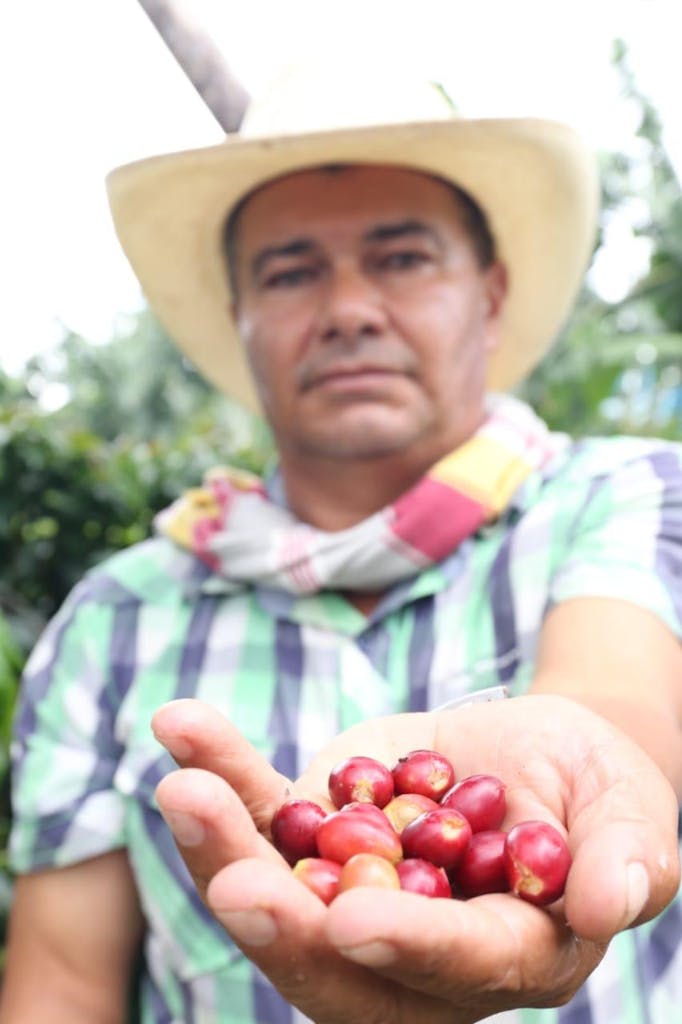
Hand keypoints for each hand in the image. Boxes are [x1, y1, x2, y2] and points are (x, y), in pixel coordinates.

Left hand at [151, 695, 679, 1023]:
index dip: (409, 946)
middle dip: (281, 925)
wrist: (535, 755)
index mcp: (501, 955)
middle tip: (233, 883)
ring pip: (275, 890)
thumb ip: (625, 858)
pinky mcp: (315, 832)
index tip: (353, 921)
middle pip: (335, 959)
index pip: (455, 965)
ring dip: (222, 846)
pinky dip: (220, 772)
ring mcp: (351, 888)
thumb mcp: (627, 813)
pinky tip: (178, 725)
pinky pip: (258, 812)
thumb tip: (609, 902)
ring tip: (184, 786)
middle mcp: (411, 945)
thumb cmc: (596, 789)